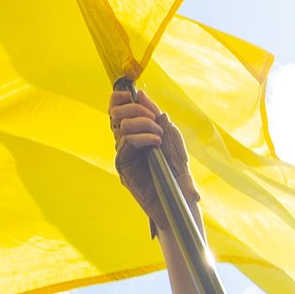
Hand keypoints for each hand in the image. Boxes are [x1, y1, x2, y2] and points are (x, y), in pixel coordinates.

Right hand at [110, 87, 198, 233]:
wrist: (179, 199)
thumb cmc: (176, 169)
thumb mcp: (170, 135)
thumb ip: (155, 115)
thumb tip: (140, 94)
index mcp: (134, 132)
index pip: (116, 108)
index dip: (119, 97)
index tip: (131, 93)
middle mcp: (125, 142)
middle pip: (116, 113)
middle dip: (135, 109)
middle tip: (153, 118)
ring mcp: (123, 154)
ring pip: (122, 126)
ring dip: (143, 123)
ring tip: (159, 135)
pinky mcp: (124, 167)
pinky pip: (127, 143)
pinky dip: (143, 137)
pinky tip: (156, 142)